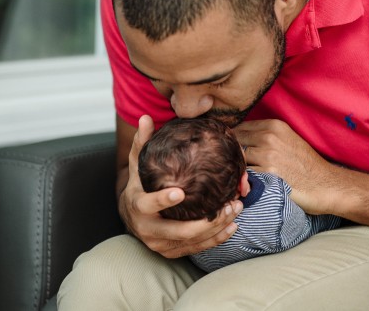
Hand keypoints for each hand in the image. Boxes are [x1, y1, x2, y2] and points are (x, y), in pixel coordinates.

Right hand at [118, 115, 242, 257]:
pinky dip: (216, 239)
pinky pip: (197, 249)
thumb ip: (142, 143)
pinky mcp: (173, 252)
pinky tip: (232, 226)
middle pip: (179, 231)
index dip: (162, 200)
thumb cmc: (139, 186)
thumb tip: (145, 117)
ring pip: (192, 241)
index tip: (180, 193)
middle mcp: (148, 230)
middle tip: (229, 204)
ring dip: (217, 228)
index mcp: (138, 207)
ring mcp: (161, 244)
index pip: (149, 205)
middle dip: (207, 221)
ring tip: (236, 210)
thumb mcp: (137, 165)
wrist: (132, 216)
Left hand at [234, 119, 339, 214]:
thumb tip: (239, 137)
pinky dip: (242, 180)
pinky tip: (247, 185)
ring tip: (240, 176)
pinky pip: (244, 174)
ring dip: (237, 168)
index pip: (240, 128)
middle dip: (233, 154)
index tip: (233, 151)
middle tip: (233, 165)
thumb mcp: (287, 139)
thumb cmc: (305, 164)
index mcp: (274, 126)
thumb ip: (265, 135)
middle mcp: (269, 137)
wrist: (325, 184)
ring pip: (238, 158)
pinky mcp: (267, 173)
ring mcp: (267, 154)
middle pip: (236, 142)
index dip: (234, 141)